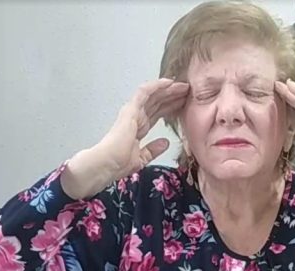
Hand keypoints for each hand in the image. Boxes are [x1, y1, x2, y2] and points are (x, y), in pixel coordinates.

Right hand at [62, 78, 188, 198]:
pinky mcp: (130, 109)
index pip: (157, 114)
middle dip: (172, 96)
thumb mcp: (142, 158)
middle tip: (187, 90)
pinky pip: (144, 93)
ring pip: (153, 96)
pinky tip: (168, 82)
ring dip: (168, 89)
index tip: (184, 103)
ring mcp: (132, 112)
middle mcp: (136, 118)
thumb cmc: (118, 164)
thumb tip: (165, 142)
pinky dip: (156, 86)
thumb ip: (152, 149)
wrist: (107, 164)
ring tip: (183, 85)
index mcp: (138, 129)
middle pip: (157, 103)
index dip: (171, 107)